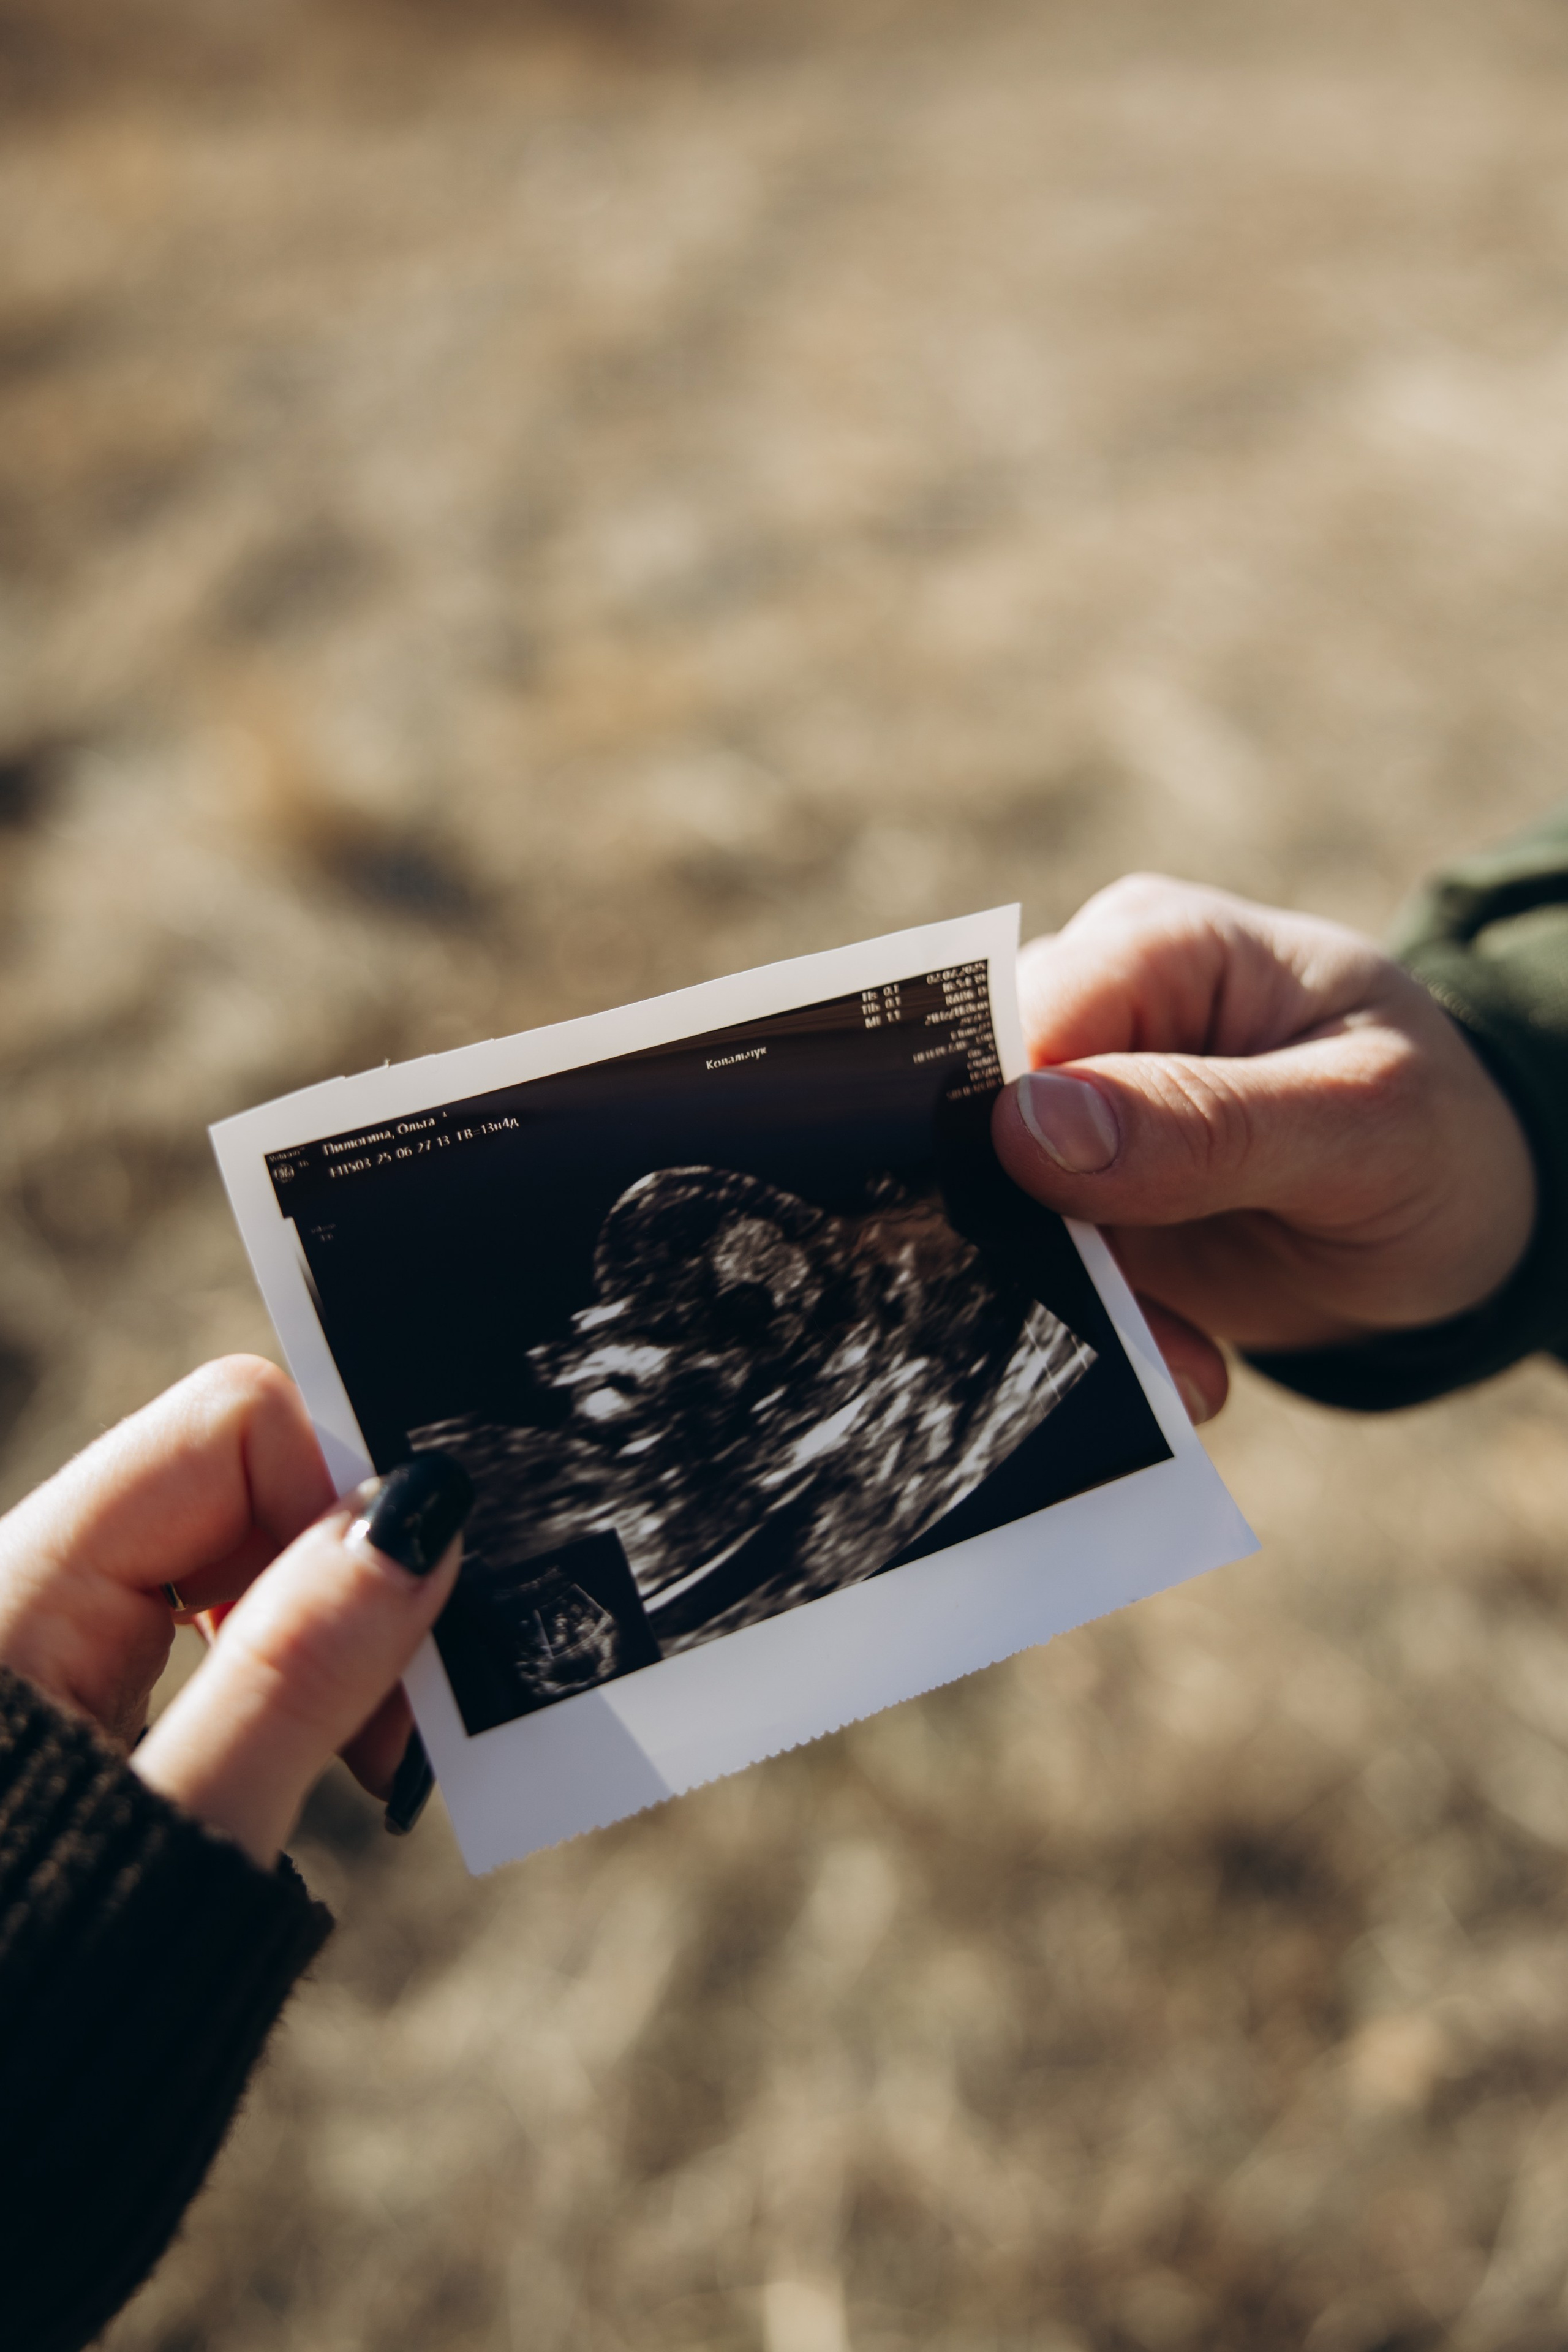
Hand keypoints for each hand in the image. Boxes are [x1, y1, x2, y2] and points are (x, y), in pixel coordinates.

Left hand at [0, 1358, 468, 1864]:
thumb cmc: (27, 2008)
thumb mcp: (188, 1830)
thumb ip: (298, 1670)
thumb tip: (420, 1512)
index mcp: (28, 1586)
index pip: (229, 1427)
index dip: (342, 1494)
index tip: (410, 1620)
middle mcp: (37, 1589)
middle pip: (242, 1481)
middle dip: (353, 1570)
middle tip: (405, 1720)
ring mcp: (58, 1649)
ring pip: (240, 1559)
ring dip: (335, 1633)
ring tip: (372, 1759)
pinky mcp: (86, 1707)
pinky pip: (216, 1635)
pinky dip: (295, 1679)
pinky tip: (326, 1761)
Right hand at [991, 875, 1537, 1422]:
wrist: (1460, 1231)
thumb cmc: (1434, 1135)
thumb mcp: (1362, 1123)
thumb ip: (1203, 1122)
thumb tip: (1025, 1123)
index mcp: (1156, 947)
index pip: (1025, 1015)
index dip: (999, 1118)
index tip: (1046, 1221)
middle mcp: (1095, 1020)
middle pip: (982, 1116)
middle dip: (1034, 1236)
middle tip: (1130, 1324)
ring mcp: (1075, 1124)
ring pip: (995, 1215)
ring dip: (1072, 1310)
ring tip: (1184, 1364)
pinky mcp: (1075, 1214)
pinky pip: (1035, 1281)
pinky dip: (1097, 1340)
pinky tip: (1188, 1367)